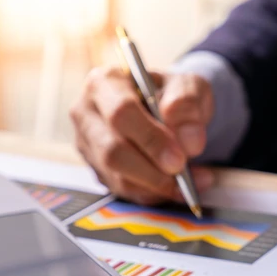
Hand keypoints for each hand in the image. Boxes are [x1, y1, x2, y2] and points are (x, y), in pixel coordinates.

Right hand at [70, 67, 214, 203]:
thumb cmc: (172, 94)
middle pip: (112, 151)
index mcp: (105, 82)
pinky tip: (176, 187)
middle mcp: (86, 113)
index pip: (121, 113)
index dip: (151, 139)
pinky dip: (153, 193)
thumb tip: (189, 142)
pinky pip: (123, 190)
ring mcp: (87, 144)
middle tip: (183, 174)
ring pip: (116, 176)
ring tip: (189, 183)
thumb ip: (188, 106)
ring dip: (156, 185)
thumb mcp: (188, 86)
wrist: (167, 109)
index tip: (179, 157)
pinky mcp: (97, 168)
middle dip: (151, 169)